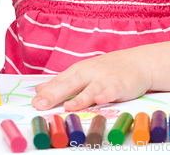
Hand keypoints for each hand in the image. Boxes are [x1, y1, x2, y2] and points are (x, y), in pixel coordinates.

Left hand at [32, 47, 152, 110]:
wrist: (136, 62)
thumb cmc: (106, 70)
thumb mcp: (82, 73)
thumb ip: (62, 82)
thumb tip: (39, 90)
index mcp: (78, 70)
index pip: (60, 81)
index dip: (47, 92)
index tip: (34, 103)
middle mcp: (89, 73)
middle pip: (70, 84)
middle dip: (55, 94)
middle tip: (41, 104)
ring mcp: (104, 78)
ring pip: (91, 89)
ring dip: (80, 98)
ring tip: (69, 107)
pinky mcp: (120, 85)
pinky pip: (112, 90)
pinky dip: (106, 94)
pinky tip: (100, 100)